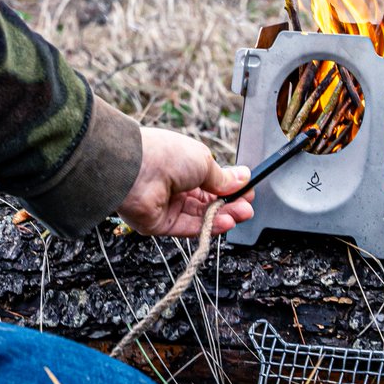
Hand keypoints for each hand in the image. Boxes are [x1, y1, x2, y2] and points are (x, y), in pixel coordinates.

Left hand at [116, 126, 254, 237]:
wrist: (135, 169)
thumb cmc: (166, 155)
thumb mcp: (203, 161)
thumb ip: (223, 177)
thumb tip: (244, 178)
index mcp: (183, 165)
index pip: (210, 182)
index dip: (230, 188)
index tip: (248, 192)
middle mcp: (175, 185)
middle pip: (207, 201)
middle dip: (230, 205)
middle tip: (248, 207)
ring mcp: (168, 205)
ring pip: (201, 216)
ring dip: (223, 217)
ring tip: (241, 214)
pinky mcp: (161, 224)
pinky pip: (188, 227)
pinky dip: (208, 226)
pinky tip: (226, 222)